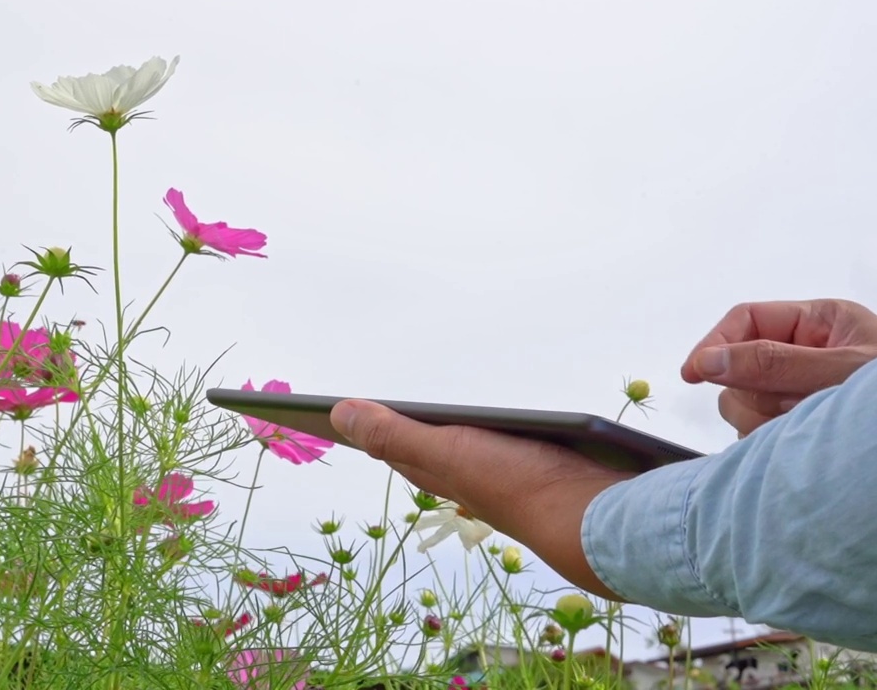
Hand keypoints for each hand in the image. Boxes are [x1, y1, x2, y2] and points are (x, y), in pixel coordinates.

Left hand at [330, 400, 633, 599]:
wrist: (602, 525)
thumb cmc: (520, 484)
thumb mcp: (448, 450)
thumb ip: (394, 433)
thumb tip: (338, 414)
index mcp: (446, 476)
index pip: (398, 450)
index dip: (372, 430)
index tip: (343, 412)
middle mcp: (472, 485)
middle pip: (430, 455)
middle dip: (404, 434)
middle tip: (379, 415)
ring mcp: (510, 485)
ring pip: (472, 457)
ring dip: (457, 440)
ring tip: (438, 424)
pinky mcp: (547, 481)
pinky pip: (515, 457)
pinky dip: (507, 444)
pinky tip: (520, 439)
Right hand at [681, 300, 876, 436]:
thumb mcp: (841, 374)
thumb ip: (773, 364)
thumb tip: (706, 360)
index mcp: (819, 322)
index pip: (745, 321)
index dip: (714, 344)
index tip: (691, 374)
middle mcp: (806, 354)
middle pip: (738, 366)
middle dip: (756, 392)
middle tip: (793, 408)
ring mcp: (800, 394)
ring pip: (743, 404)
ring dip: (765, 421)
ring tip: (807, 430)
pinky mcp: (798, 429)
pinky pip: (756, 434)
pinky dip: (770, 444)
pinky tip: (802, 448)